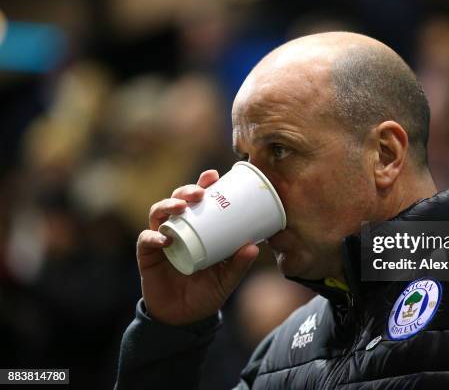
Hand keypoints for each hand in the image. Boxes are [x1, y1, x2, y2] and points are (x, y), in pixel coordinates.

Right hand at [136, 170, 258, 324]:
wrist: (185, 319)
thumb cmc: (207, 292)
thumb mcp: (227, 278)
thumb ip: (238, 264)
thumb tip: (255, 247)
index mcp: (198, 228)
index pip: (199, 200)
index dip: (203, 184)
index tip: (213, 176)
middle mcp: (178, 229)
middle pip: (177, 200)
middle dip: (186, 191)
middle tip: (199, 193)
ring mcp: (161, 240)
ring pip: (158, 213)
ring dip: (168, 205)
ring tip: (180, 207)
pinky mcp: (147, 255)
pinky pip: (146, 240)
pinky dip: (153, 236)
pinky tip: (164, 238)